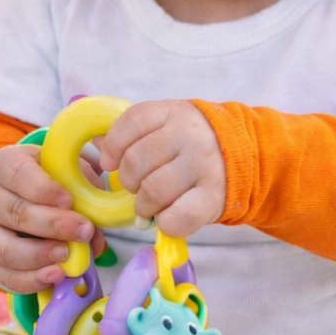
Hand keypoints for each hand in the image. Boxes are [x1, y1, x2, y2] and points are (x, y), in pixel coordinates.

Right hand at [0, 144, 105, 293]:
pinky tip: (55, 275)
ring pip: (3, 248)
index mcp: (2, 165)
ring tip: (66, 255)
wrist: (7, 194)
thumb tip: (96, 231)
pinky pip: (4, 275)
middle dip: (52, 225)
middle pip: (13, 212)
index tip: (68, 200)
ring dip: (39, 255)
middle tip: (82, 231)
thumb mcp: (60, 170)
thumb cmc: (41, 179)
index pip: (18, 174)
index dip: (44, 189)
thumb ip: (81, 190)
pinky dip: (31, 279)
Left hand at [99, 100, 225, 236]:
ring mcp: (203, 165)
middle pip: (136, 162)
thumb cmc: (189, 144)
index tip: (110, 163)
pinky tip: (166, 216)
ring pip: (153, 192)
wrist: (240, 155)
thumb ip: (132, 133)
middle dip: (128, 181)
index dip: (113, 146)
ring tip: (150, 204)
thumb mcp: (164, 125)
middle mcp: (188, 135)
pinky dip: (164, 222)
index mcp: (172, 112)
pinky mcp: (213, 196)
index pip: (131, 123)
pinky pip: (176, 217)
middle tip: (138, 186)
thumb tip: (96, 144)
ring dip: (143, 206)